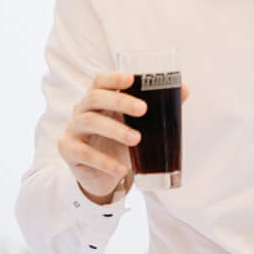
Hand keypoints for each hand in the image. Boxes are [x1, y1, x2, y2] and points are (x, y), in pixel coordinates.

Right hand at [58, 72, 191, 204]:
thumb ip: (157, 108)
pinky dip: (105, 162)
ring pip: (90, 122)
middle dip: (119, 101)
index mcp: (97, 100)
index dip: (113, 77)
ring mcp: (73, 130)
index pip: (100, 81)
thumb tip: (185, 90)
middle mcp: (81, 110)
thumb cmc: (117, 142)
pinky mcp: (68, 151)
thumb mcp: (136, 126)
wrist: (100, 175)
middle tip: (143, 110)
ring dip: (115, 129)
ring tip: (137, 140)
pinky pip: (85, 153)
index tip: (131, 79)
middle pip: (94, 97)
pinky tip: (123, 169)